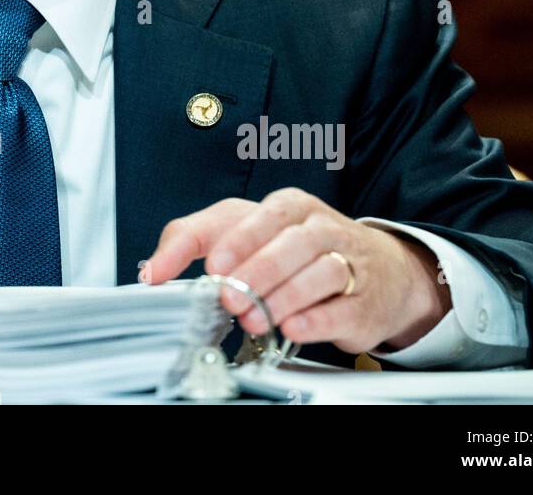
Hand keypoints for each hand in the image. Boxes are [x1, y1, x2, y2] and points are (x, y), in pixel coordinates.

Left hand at [140, 188, 451, 354]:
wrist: (379, 271)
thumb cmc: (299, 247)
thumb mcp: (245, 230)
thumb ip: (195, 240)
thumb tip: (153, 267)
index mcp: (287, 206)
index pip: (257, 216)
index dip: (235, 240)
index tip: (212, 264)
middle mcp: (319, 228)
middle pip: (290, 242)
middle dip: (257, 271)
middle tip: (230, 295)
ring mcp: (347, 262)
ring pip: (319, 271)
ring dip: (282, 297)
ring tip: (254, 317)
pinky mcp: (363, 299)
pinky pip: (342, 306)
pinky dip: (316, 318)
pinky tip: (293, 325)